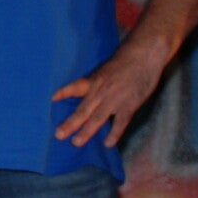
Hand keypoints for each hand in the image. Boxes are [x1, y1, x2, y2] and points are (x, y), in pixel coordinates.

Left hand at [50, 44, 165, 149]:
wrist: (145, 54)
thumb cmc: (126, 60)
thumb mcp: (106, 67)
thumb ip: (97, 82)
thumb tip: (88, 93)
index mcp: (95, 80)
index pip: (75, 87)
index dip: (63, 93)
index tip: (52, 99)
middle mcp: (101, 91)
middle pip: (83, 110)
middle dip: (70, 123)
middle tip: (59, 135)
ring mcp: (115, 99)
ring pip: (97, 118)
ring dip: (86, 131)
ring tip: (76, 143)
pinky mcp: (130, 104)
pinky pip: (120, 122)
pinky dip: (114, 133)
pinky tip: (108, 143)